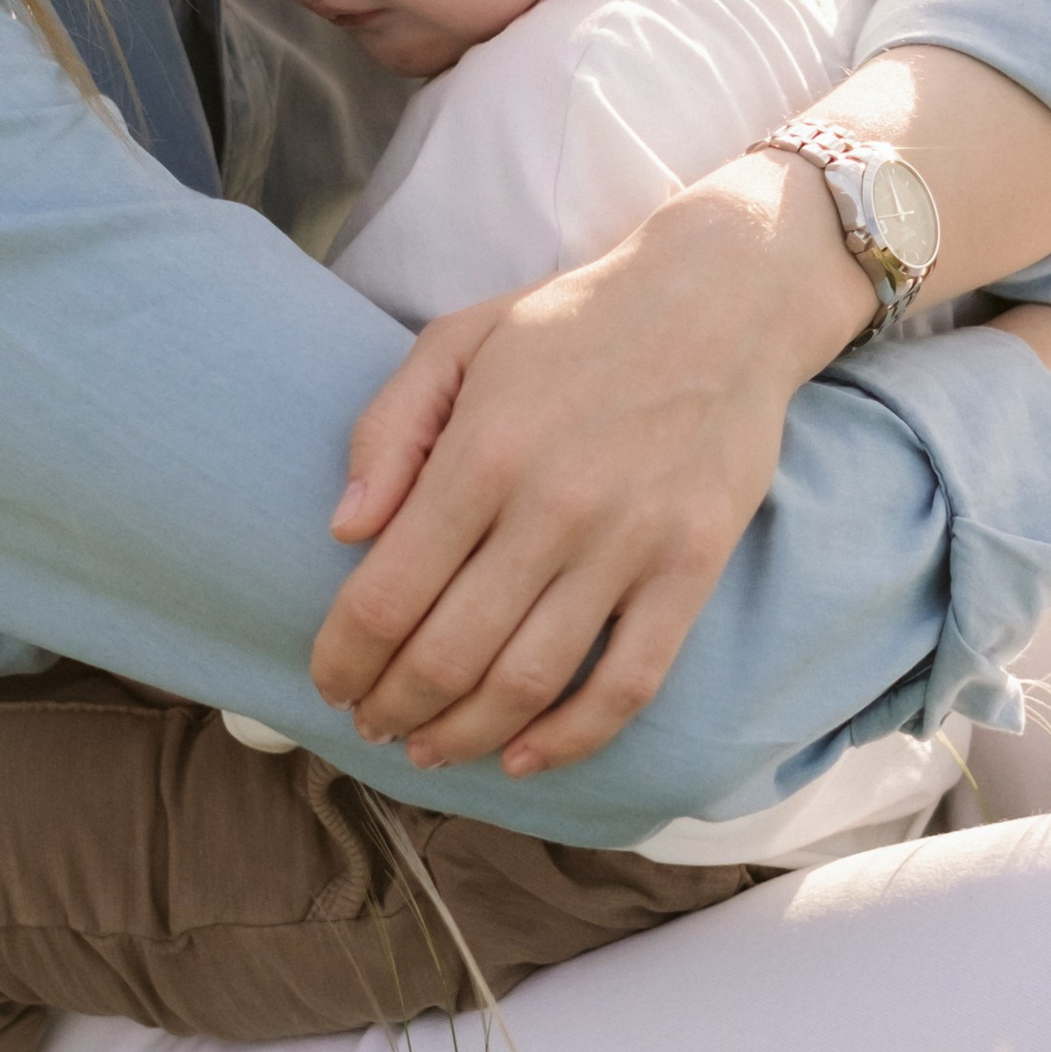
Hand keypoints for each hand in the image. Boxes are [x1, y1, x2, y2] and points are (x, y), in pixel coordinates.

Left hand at [310, 48, 1050, 776]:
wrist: (722, 297)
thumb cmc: (575, 321)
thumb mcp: (458, 339)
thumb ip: (387, 429)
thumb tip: (343, 530)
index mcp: (484, 451)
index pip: (386, 593)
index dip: (343, 658)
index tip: (328, 683)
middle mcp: (552, 507)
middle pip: (448, 654)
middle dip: (392, 706)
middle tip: (370, 723)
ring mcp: (629, 544)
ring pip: (528, 683)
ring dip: (463, 734)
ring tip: (427, 746)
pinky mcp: (692, 568)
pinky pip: (627, 684)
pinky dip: (570, 739)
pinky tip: (524, 754)